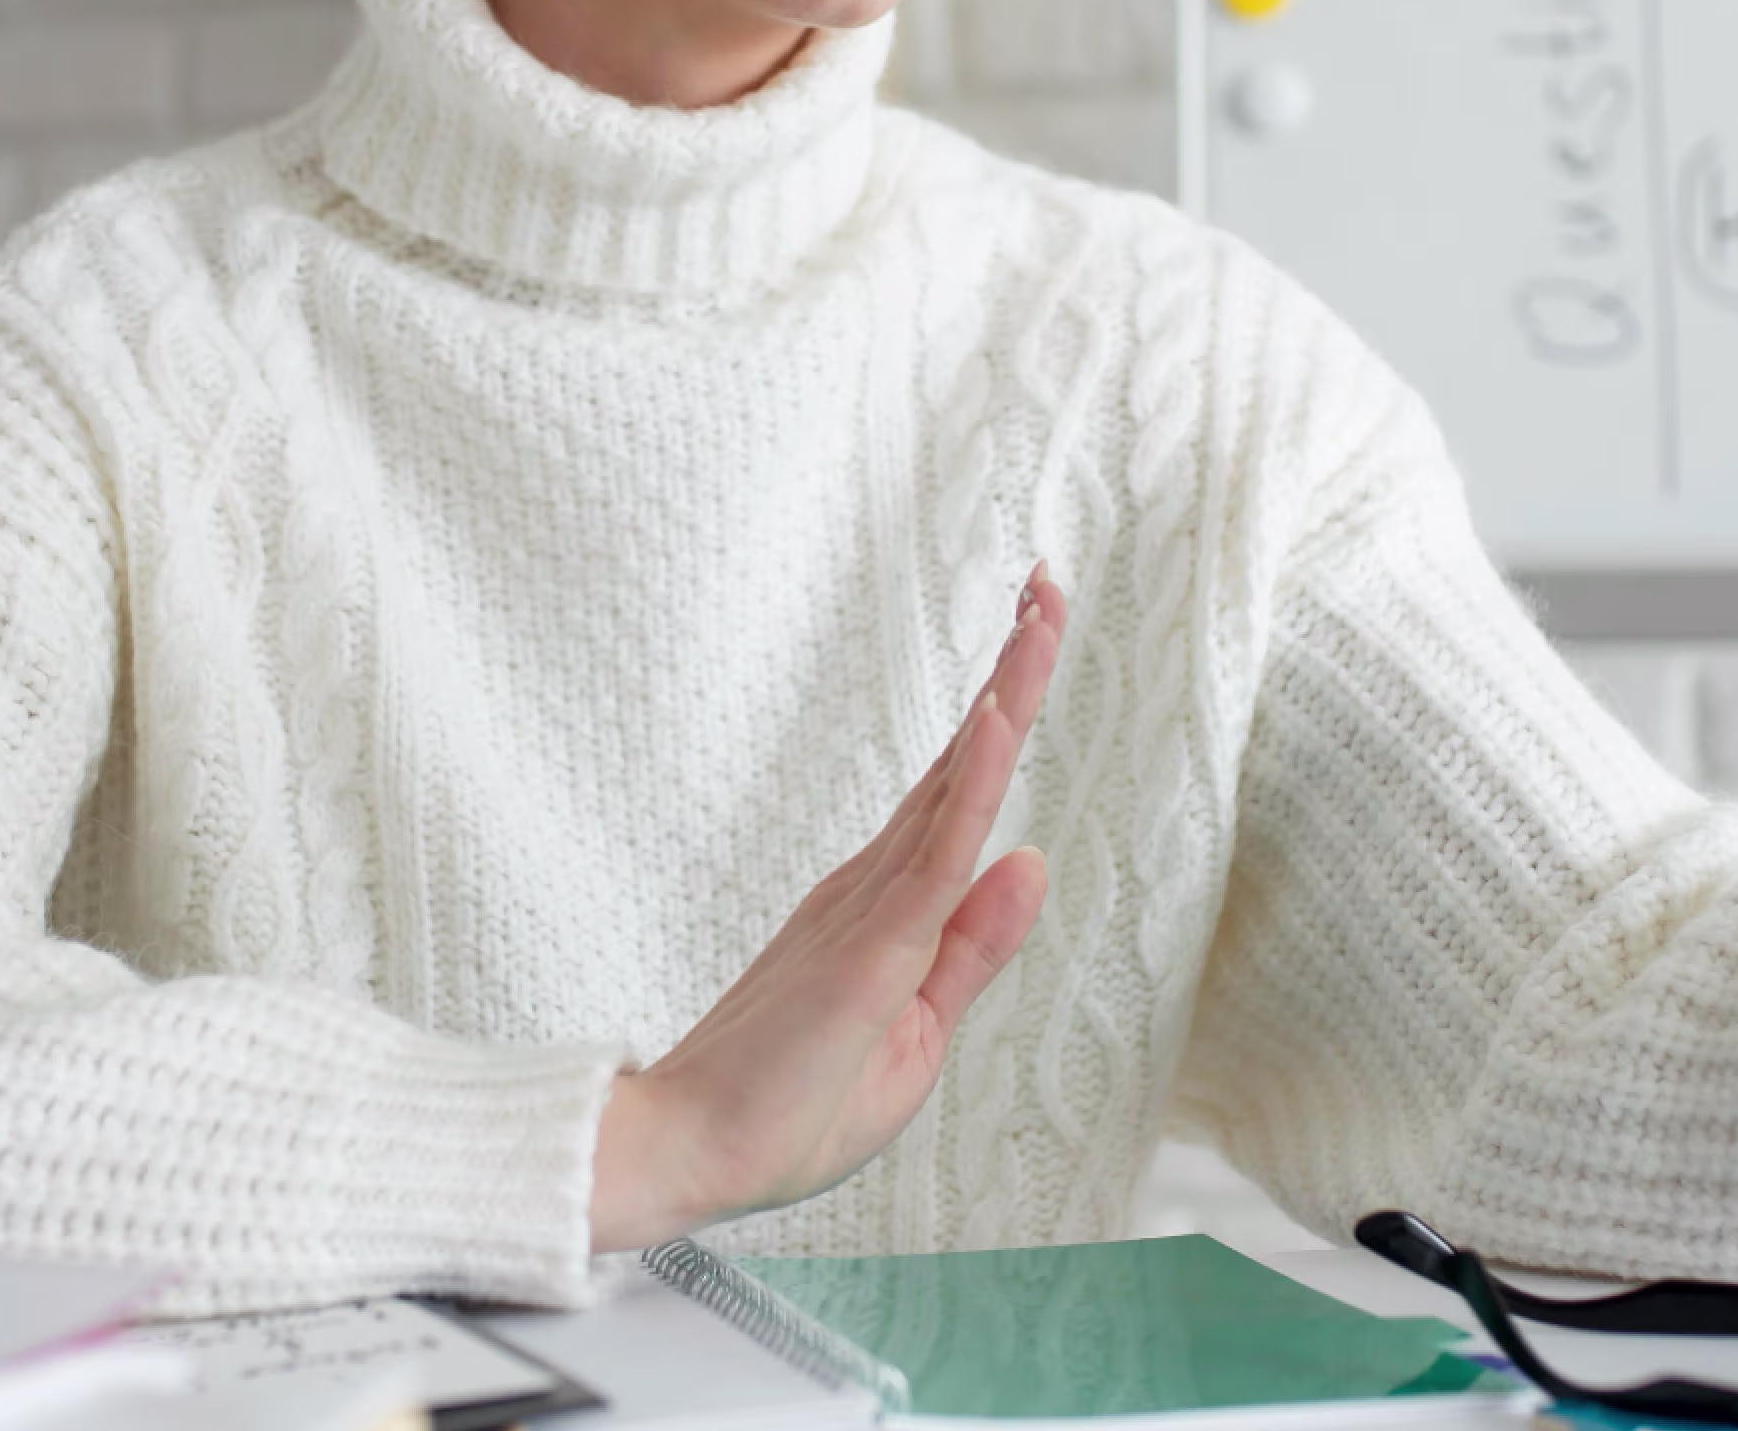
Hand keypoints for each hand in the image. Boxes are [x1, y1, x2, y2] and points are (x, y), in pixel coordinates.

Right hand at [587, 566, 1064, 1250]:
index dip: (1003, 712)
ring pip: (955, 783)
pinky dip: (973, 780)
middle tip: (1046, 583)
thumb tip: (1033, 860)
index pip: (960, 791)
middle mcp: (875, 884)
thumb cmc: (789, 1110)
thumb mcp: (917, 1035)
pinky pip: (935, 850)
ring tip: (1038, 617)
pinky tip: (997, 718)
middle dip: (1012, 670)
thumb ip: (974, 947)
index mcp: (887, 905)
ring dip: (1003, 697)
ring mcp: (868, 906)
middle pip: (963, 760)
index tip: (1034, 635)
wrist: (691, 1155)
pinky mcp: (868, 945)